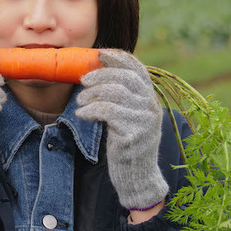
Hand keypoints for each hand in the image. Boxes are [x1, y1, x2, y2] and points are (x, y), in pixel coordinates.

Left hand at [75, 49, 168, 210]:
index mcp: (150, 98)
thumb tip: (95, 73)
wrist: (137, 177)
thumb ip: (120, 97)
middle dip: (100, 75)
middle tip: (82, 81)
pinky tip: (82, 115)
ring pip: (116, 92)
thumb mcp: (127, 117)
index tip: (99, 54)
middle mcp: (151, 106)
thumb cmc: (126, 144)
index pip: (137, 69)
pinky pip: (108, 112)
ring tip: (80, 102)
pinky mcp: (134, 134)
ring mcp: (145, 120)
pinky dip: (91, 110)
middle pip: (125, 78)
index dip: (118, 58)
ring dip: (92, 94)